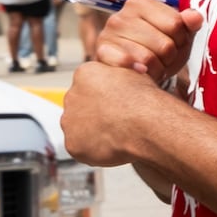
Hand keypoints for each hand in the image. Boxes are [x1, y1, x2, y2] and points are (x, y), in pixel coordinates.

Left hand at [58, 54, 170, 168]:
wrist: (147, 124)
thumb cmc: (143, 99)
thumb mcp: (131, 69)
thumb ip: (113, 67)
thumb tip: (109, 66)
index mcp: (83, 74)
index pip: (87, 85)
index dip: (104, 96)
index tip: (115, 103)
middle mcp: (71, 95)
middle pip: (80, 107)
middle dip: (95, 114)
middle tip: (116, 121)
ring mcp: (70, 121)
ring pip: (79, 128)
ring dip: (93, 131)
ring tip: (116, 134)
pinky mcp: (72, 144)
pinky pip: (81, 148)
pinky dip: (93, 150)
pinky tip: (111, 145)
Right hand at [91, 0, 196, 86]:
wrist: (132, 73)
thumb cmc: (156, 49)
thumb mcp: (177, 34)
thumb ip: (188, 23)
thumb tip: (195, 17)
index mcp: (139, 2)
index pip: (176, 23)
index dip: (182, 39)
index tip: (175, 42)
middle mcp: (121, 15)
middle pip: (165, 44)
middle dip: (170, 57)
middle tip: (163, 58)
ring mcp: (109, 35)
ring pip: (148, 59)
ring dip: (157, 68)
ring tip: (153, 66)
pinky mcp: (102, 54)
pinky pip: (128, 65)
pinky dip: (140, 73)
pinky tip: (141, 72)